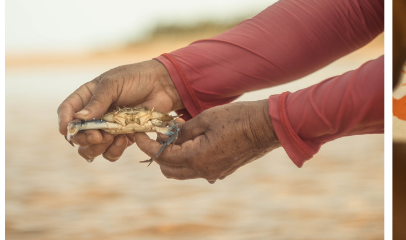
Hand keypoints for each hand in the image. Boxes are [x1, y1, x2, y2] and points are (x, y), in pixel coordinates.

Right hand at [57, 59, 182, 161]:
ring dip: (98, 147)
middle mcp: (94, 115)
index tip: (67, 130)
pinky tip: (123, 140)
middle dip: (84, 139)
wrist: (163, 86)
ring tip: (112, 137)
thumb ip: (97, 101)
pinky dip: (114, 151)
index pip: (67, 111)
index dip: (64, 121)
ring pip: (91, 149)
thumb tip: (80, 119)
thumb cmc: (136, 79)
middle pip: (77, 136)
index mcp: (87, 97)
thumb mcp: (113, 84)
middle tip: (97, 136)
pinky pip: (110, 153)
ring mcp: (107, 128)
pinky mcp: (122, 138)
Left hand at [132, 100, 279, 182]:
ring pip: (182, 172)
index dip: (147, 145)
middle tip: (156, 135)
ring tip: (174, 136)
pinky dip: (188, 159)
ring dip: (173, 157)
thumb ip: (183, 130)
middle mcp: (203, 170)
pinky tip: (193, 141)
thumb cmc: (237, 118)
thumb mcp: (205, 118)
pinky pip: (197, 169)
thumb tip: (168, 136)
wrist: (266, 127)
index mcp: (196, 158)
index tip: (138, 134)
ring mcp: (213, 172)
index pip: (162, 156)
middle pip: (169, 170)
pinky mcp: (222, 170)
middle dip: (158, 154)